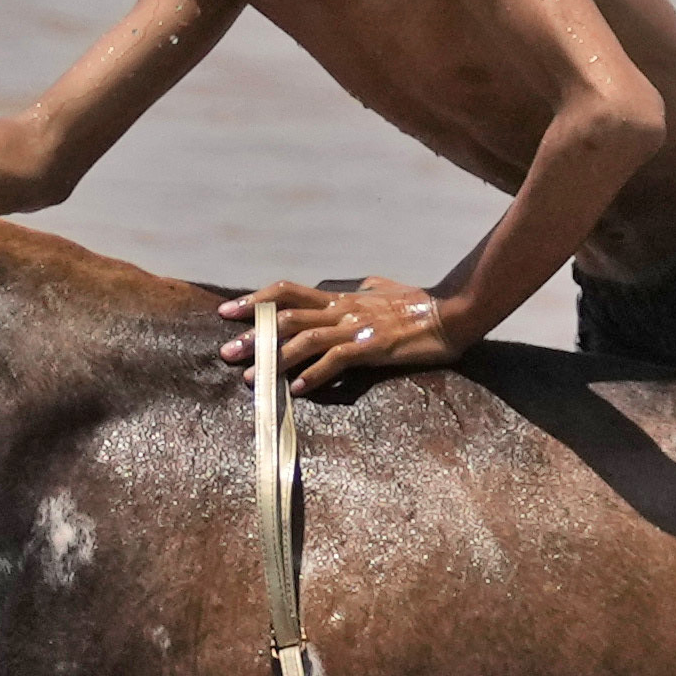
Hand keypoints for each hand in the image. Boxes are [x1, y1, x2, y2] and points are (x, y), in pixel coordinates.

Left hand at [220, 276, 461, 388]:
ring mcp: (355, 328)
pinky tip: (297, 390)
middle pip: (286, 317)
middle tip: (225, 352)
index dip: (255, 300)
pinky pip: (336, 361)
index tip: (227, 312)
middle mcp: (341, 309)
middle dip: (252, 336)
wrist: (450, 314)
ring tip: (250, 379)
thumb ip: (366, 289)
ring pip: (304, 340)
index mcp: (339, 298)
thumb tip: (361, 285)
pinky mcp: (372, 347)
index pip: (287, 292)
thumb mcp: (385, 288)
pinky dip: (314, 375)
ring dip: (273, 359)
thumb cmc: (418, 303)